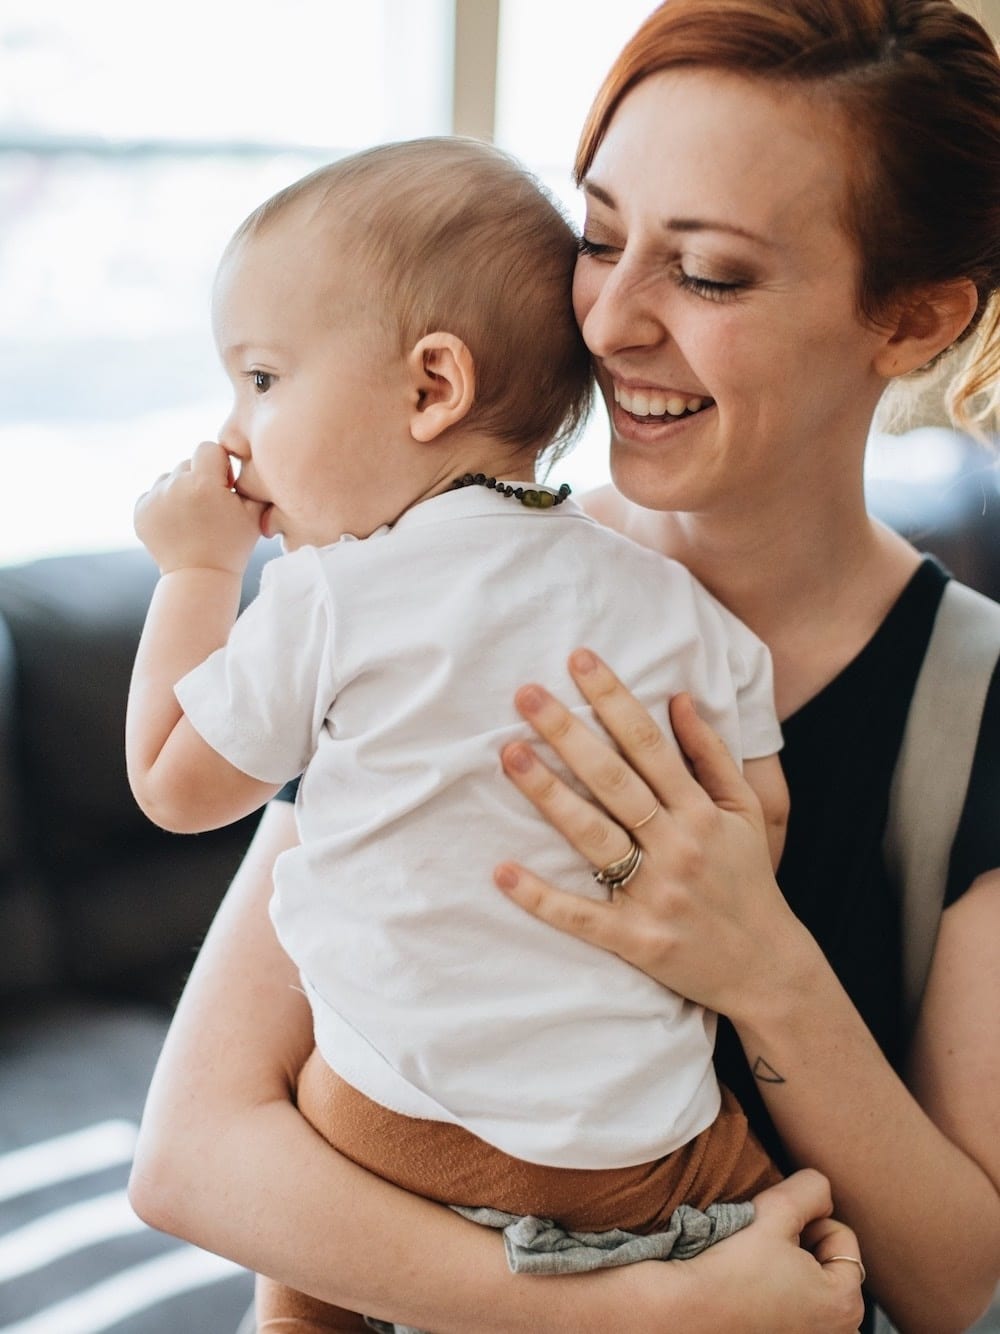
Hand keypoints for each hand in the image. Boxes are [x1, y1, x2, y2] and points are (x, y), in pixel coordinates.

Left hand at [135, 440, 264, 574]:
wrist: (200, 577)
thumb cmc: (232, 546)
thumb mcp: (254, 513)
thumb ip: (251, 480)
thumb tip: (246, 461)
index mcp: (204, 482)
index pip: (208, 448)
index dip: (220, 465)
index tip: (224, 487)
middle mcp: (175, 485)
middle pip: (188, 463)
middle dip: (199, 478)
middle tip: (209, 506)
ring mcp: (154, 498)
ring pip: (169, 477)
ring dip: (180, 489)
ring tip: (192, 516)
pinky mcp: (140, 511)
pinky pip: (152, 494)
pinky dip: (163, 505)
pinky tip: (177, 523)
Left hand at [495, 649, 811, 1022]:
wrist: (767, 968)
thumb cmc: (748, 880)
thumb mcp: (747, 812)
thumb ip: (712, 755)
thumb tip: (679, 698)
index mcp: (701, 812)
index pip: (649, 744)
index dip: (613, 699)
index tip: (578, 660)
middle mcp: (677, 846)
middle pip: (613, 780)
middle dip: (568, 733)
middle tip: (525, 694)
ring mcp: (654, 894)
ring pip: (593, 835)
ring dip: (548, 794)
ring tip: (510, 755)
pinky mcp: (635, 940)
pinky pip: (580, 915)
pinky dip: (540, 897)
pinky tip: (502, 871)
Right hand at [660, 1170, 864, 1332]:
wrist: (684, 1312)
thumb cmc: (731, 1266)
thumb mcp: (777, 1209)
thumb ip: (813, 1188)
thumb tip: (822, 1193)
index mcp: (845, 1304)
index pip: (839, 1236)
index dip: (804, 1221)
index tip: (773, 1232)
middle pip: (827, 1263)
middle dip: (800, 1249)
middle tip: (763, 1252)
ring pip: (809, 1286)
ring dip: (789, 1271)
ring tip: (754, 1273)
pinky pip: (792, 1311)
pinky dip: (778, 1298)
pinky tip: (750, 1296)